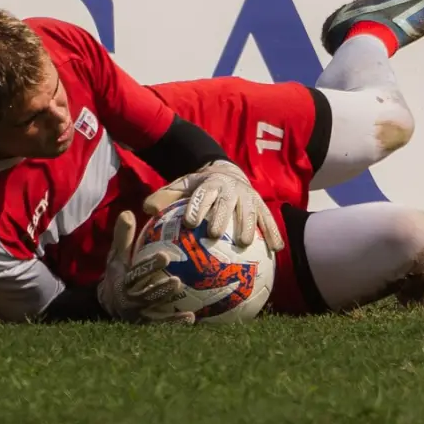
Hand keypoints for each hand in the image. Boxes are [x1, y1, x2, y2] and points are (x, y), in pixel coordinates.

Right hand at [96, 211, 195, 323]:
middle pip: (145, 295)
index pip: (136, 273)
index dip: (149, 266)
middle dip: (160, 289)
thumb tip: (128, 213)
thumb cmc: (118, 273)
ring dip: (171, 311)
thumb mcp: (117, 255)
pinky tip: (194, 319)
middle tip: (178, 281)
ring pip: (155, 313)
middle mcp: (129, 300)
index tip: (165, 256)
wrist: (108, 303)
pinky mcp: (146, 325)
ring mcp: (138, 315)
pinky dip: (176, 323)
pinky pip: (163, 325)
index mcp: (123, 281)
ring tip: (190, 308)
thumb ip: (123, 237)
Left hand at [143, 160, 284, 252]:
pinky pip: (269, 219)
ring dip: (249, 226)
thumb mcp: (182, 187)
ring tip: (244, 244)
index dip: (197, 207)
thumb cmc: (200, 188)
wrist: (228, 174)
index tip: (189, 222)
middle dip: (221, 217)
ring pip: (250, 210)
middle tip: (214, 234)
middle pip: (226, 203)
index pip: (202, 194)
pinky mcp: (262, 205)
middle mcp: (231, 189)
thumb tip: (147, 209)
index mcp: (210, 184)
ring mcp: (249, 196)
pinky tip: (276, 249)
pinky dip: (274, 232)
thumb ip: (165, 198)